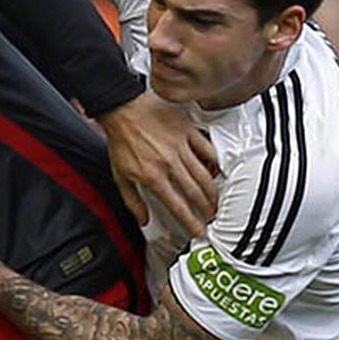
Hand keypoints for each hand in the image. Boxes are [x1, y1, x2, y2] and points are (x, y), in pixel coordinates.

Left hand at [95, 92, 219, 237]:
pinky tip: (219, 170)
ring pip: (204, 174)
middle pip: (195, 192)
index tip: (199, 231)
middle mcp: (169, 163)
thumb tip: (142, 219)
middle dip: (206, 209)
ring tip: (216, 200)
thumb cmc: (120, 139)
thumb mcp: (119, 174)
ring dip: (212, 191)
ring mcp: (180, 146)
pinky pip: (207, 149)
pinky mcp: (187, 131)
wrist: (121, 108)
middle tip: (212, 216)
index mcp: (152, 176)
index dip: (191, 222)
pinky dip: (215, 161)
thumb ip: (132, 200)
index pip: (177, 206)